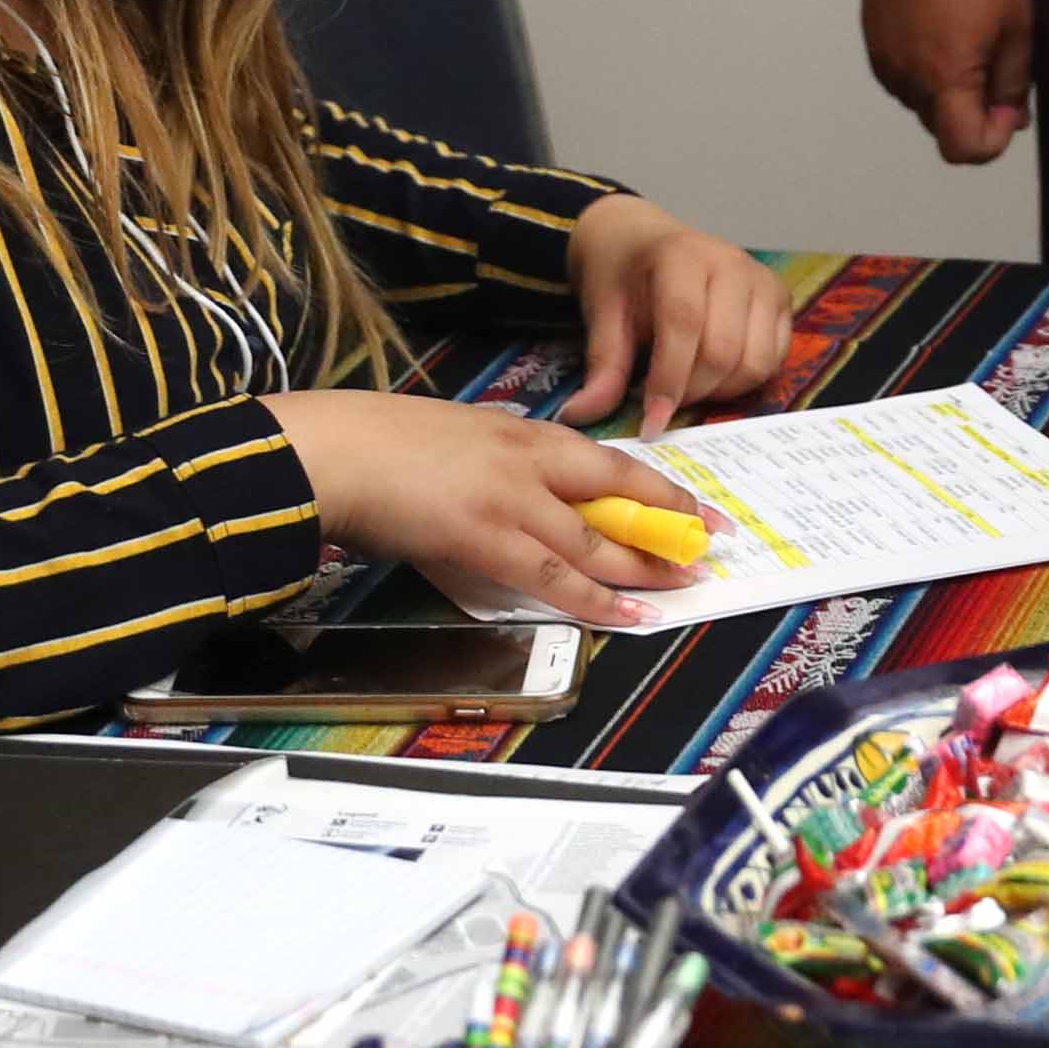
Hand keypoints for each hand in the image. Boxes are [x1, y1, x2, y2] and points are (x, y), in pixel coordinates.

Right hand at [262, 389, 709, 628]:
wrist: (337, 450)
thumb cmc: (385, 445)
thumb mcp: (462, 440)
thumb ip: (505, 468)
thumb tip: (535, 506)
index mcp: (525, 433)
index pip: (612, 461)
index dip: (662, 487)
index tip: (700, 507)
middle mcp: (530, 461)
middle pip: (617, 496)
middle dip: (670, 524)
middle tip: (712, 546)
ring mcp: (512, 501)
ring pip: (596, 542)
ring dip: (645, 566)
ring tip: (687, 583)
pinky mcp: (486, 539)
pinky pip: (555, 578)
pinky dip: (597, 599)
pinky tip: (632, 614)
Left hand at [562, 195, 791, 435]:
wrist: (641, 239)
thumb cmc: (622, 275)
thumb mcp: (603, 314)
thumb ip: (602, 365)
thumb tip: (582, 415)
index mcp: (682, 256)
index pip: (684, 325)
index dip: (669, 380)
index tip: (651, 422)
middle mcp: (731, 263)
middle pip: (724, 351)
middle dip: (692, 391)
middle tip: (664, 402)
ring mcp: (762, 279)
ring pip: (755, 361)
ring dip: (721, 390)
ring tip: (689, 386)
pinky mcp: (781, 298)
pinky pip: (775, 358)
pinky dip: (746, 380)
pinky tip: (715, 374)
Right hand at [861, 0, 1033, 164]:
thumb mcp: (1017, 27)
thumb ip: (1015, 83)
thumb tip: (1012, 117)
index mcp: (945, 79)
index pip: (963, 149)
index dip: (994, 138)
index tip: (1008, 106)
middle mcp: (908, 79)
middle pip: (942, 128)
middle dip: (972, 111)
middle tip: (993, 65)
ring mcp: (886, 62)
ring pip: (922, 103)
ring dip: (946, 89)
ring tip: (965, 38)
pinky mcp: (874, 44)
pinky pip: (902, 77)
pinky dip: (923, 69)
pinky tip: (941, 31)